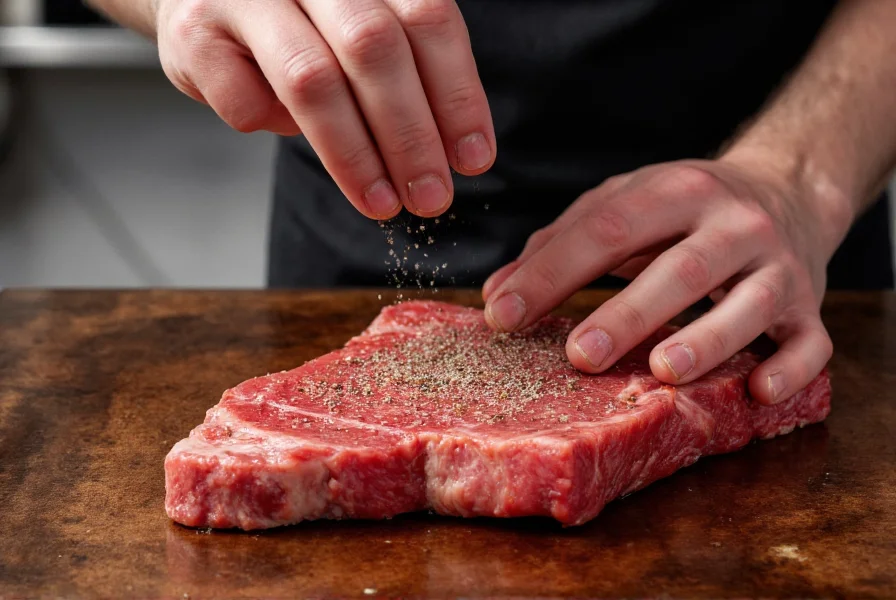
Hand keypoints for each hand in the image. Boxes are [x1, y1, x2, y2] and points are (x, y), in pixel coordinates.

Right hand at [155, 0, 494, 217]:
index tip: (473, 159)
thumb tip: (453, 152)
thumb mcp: (359, 27)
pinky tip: (285, 130)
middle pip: (374, 49)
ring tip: (383, 203)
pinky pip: (246, 102)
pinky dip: (274, 129)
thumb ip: (403, 70)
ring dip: (354, 156)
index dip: (457, 94)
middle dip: (410, 135)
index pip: (427, 19)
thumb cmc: (297, 21)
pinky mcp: (195, 31)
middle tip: (431, 196)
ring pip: (312, 79)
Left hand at [482, 158, 851, 404]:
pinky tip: (758, 391)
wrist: (788, 191)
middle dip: (628, 314)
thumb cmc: (685, 209)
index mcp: (677, 191)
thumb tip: (496, 295)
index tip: (503, 314)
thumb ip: (560, 243)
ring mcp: (779, 266)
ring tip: (662, 371)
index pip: (607, 228)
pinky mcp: (810, 306)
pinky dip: (791, 369)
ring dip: (707, 341)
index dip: (553, 272)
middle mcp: (733, 224)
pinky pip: (812, 342)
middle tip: (578, 355)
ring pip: (748, 306)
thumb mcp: (624, 204)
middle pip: (680, 269)